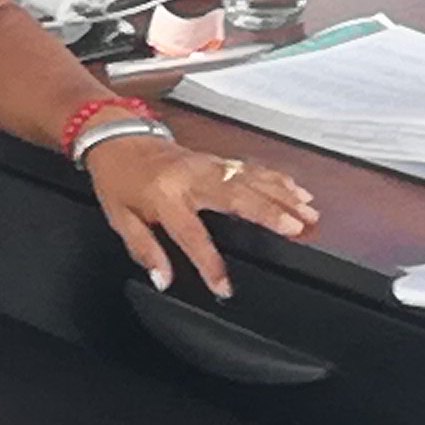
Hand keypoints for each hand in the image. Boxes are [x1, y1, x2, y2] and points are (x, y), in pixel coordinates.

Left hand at [89, 136, 315, 299]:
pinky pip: (249, 168)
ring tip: (308, 213)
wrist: (116, 138)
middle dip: (268, 212)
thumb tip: (162, 279)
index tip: (224, 286)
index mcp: (164, 197)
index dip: (209, 263)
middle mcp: (190, 178)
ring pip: (249, 178)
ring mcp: (206, 165)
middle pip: (235, 195)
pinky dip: (275, 178)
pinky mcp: (214, 159)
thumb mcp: (120, 218)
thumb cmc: (118, 179)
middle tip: (296, 227)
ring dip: (281, 195)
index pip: (191, 235)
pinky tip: (296, 189)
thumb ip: (144, 250)